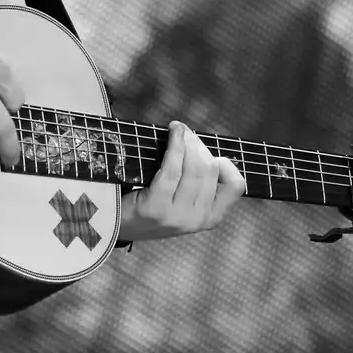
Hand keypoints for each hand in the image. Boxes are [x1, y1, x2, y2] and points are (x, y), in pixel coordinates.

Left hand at [117, 121, 244, 243]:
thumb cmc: (153, 200)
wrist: (116, 223)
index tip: (210, 154)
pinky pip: (172, 168)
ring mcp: (177, 217)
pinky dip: (175, 144)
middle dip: (200, 145)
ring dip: (188, 141)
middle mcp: (197, 221)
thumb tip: (204, 144)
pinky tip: (173, 131)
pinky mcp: (156, 209)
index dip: (226, 164)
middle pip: (211, 170)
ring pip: (195, 167)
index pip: (236, 186)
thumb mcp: (184, 197)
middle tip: (186, 134)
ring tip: (178, 130)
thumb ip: (199, 179)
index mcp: (210, 218)